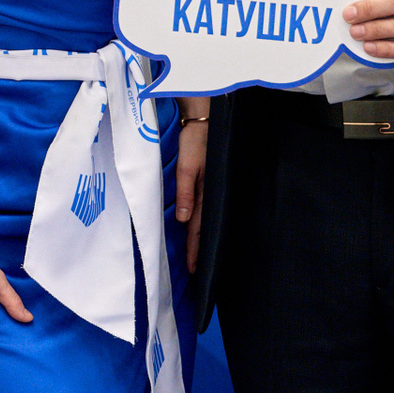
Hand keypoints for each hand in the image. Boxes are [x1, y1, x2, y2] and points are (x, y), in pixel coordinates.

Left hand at [175, 114, 207, 272]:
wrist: (204, 121)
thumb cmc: (195, 141)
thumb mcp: (188, 166)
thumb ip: (186, 191)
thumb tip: (183, 219)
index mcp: (206, 192)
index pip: (198, 228)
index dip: (195, 248)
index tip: (193, 268)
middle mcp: (210, 194)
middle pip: (202, 228)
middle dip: (199, 250)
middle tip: (196, 272)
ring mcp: (210, 188)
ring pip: (204, 220)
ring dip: (200, 239)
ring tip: (198, 258)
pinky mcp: (208, 182)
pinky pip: (204, 208)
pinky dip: (200, 222)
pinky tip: (198, 230)